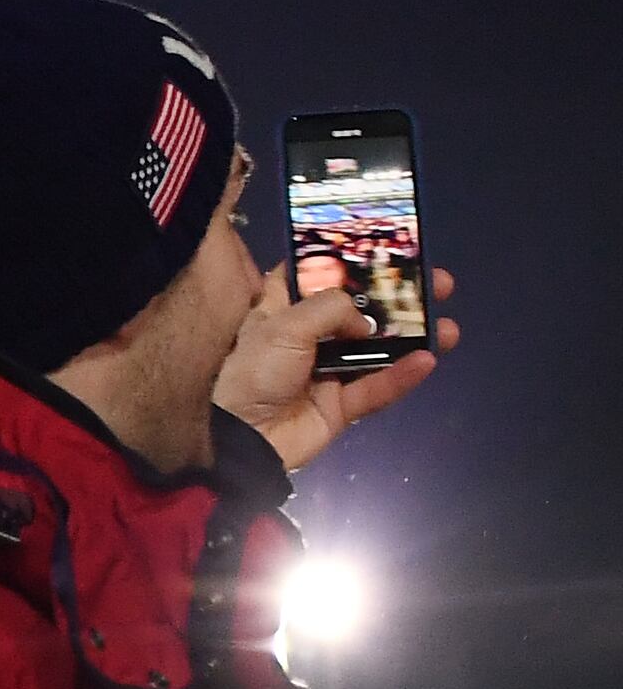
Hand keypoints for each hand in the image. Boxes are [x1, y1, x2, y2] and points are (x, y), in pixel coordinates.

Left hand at [217, 266, 458, 473]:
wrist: (241, 440)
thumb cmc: (253, 372)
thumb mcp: (284, 326)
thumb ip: (331, 309)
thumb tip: (366, 321)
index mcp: (279, 311)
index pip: (310, 276)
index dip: (341, 261)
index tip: (379, 248)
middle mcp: (304, 338)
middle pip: (358, 311)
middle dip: (397, 298)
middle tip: (436, 285)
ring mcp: (325, 372)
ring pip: (377, 351)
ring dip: (412, 339)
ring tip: (447, 328)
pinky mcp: (339, 405)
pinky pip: (377, 388)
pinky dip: (401, 376)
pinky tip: (428, 361)